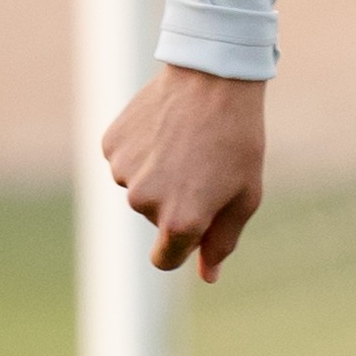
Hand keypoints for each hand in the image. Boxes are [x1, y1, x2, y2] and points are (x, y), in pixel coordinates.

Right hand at [101, 64, 268, 280]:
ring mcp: (123, 172)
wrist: (214, 78)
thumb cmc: (238, 141)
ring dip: (159, 175)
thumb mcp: (245, 196)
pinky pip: (125, 161)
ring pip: (139, 188)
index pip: (165, 260)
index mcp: (180, 221)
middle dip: (177, 201)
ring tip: (187, 144)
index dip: (183, 246)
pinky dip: (142, 151)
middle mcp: (144, 202)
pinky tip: (165, 130)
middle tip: (204, 166)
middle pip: (156, 219)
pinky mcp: (110, 145)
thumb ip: (223, 242)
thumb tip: (208, 277)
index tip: (196, 227)